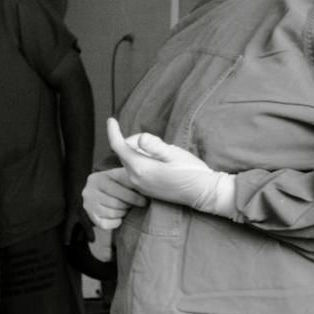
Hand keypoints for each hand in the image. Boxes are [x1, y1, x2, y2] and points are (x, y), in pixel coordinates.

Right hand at [83, 167, 147, 231]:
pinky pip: (107, 224)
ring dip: (123, 212)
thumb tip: (143, 184)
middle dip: (129, 205)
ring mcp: (88, 206)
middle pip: (115, 203)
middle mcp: (89, 192)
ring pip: (112, 213)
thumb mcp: (121, 176)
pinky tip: (120, 216)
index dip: (132, 197)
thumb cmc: (117, 183)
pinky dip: (117, 221)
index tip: (144, 201)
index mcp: (98, 179)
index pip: (117, 189)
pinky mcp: (92, 218)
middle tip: (138, 205)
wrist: (101, 192)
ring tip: (127, 208)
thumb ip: (129, 179)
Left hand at [106, 117, 235, 215]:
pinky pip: (136, 170)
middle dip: (134, 141)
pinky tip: (160, 163)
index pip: (119, 147)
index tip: (111, 120)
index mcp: (141, 168)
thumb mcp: (175, 154)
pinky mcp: (145, 190)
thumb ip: (156, 146)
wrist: (203, 193)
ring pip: (130, 161)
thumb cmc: (191, 171)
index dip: (113, 132)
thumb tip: (140, 137)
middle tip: (156, 140)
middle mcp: (135, 179)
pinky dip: (142, 161)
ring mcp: (140, 186)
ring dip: (139, 152)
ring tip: (161, 153)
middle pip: (124, 153)